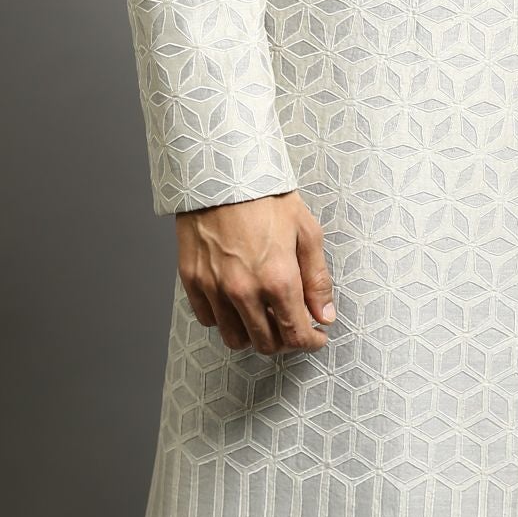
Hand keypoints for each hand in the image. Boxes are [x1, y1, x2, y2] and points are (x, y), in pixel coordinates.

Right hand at [176, 192, 335, 355]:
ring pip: (234, 338)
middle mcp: (243, 291)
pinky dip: (224, 319)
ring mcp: (214, 288)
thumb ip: (317, 280)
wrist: (222, 172)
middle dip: (284, 341)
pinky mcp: (192, 280)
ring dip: (252, 335)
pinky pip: (208, 319)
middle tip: (292, 325)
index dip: (311, 342)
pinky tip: (236, 302)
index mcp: (277, 279)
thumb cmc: (266, 197)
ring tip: (264, 316)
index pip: (296, 335)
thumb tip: (325, 315)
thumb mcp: (306, 232)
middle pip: (265, 343)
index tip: (316, 337)